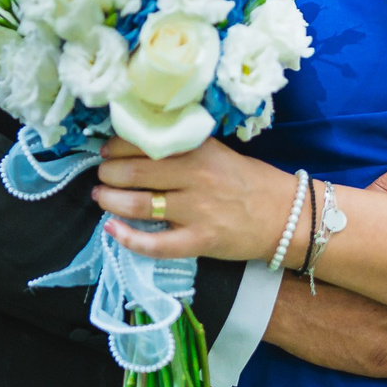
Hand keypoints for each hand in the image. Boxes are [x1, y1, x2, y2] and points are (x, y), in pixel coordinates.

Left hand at [93, 136, 298, 262]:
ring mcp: (197, 211)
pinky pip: (156, 244)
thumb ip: (184, 148)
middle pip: (135, 173)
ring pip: (139, 205)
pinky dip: (128, 238)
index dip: (117, 147)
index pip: (145, 143)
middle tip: (101, 175)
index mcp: (198, 150)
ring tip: (101, 197)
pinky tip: (112, 230)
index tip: (106, 150)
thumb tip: (140, 144)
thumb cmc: (248, 181)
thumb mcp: (217, 152)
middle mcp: (195, 177)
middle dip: (108, 173)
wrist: (284, 215)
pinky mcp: (200, 241)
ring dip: (111, 200)